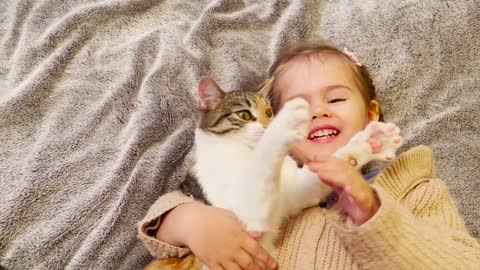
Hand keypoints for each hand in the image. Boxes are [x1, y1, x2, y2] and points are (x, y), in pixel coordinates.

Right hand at [156, 202, 276, 269]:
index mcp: (239, 237)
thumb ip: (245, 228)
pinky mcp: (211, 262)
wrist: (192, 223)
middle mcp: (232, 249)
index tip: (274, 266)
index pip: (257, 250)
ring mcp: (222, 257)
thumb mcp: (231, 218)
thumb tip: (259, 235)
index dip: (267, 260)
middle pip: (249, 265)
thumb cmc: (213, 217)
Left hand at [307, 156, 379, 226]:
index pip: (340, 164)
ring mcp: (362, 191)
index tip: (315, 158)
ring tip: (321, 174)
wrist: (370, 217)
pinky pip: (360, 196)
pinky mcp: (365, 203)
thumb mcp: (341, 189)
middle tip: (312, 165)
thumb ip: (332, 180)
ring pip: (349, 181)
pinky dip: (354, 191)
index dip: (328, 159)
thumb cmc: (355, 202)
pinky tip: (347, 189)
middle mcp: (357, 181)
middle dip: (326, 166)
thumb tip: (320, 171)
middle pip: (343, 170)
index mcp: (351, 177)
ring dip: (334, 176)